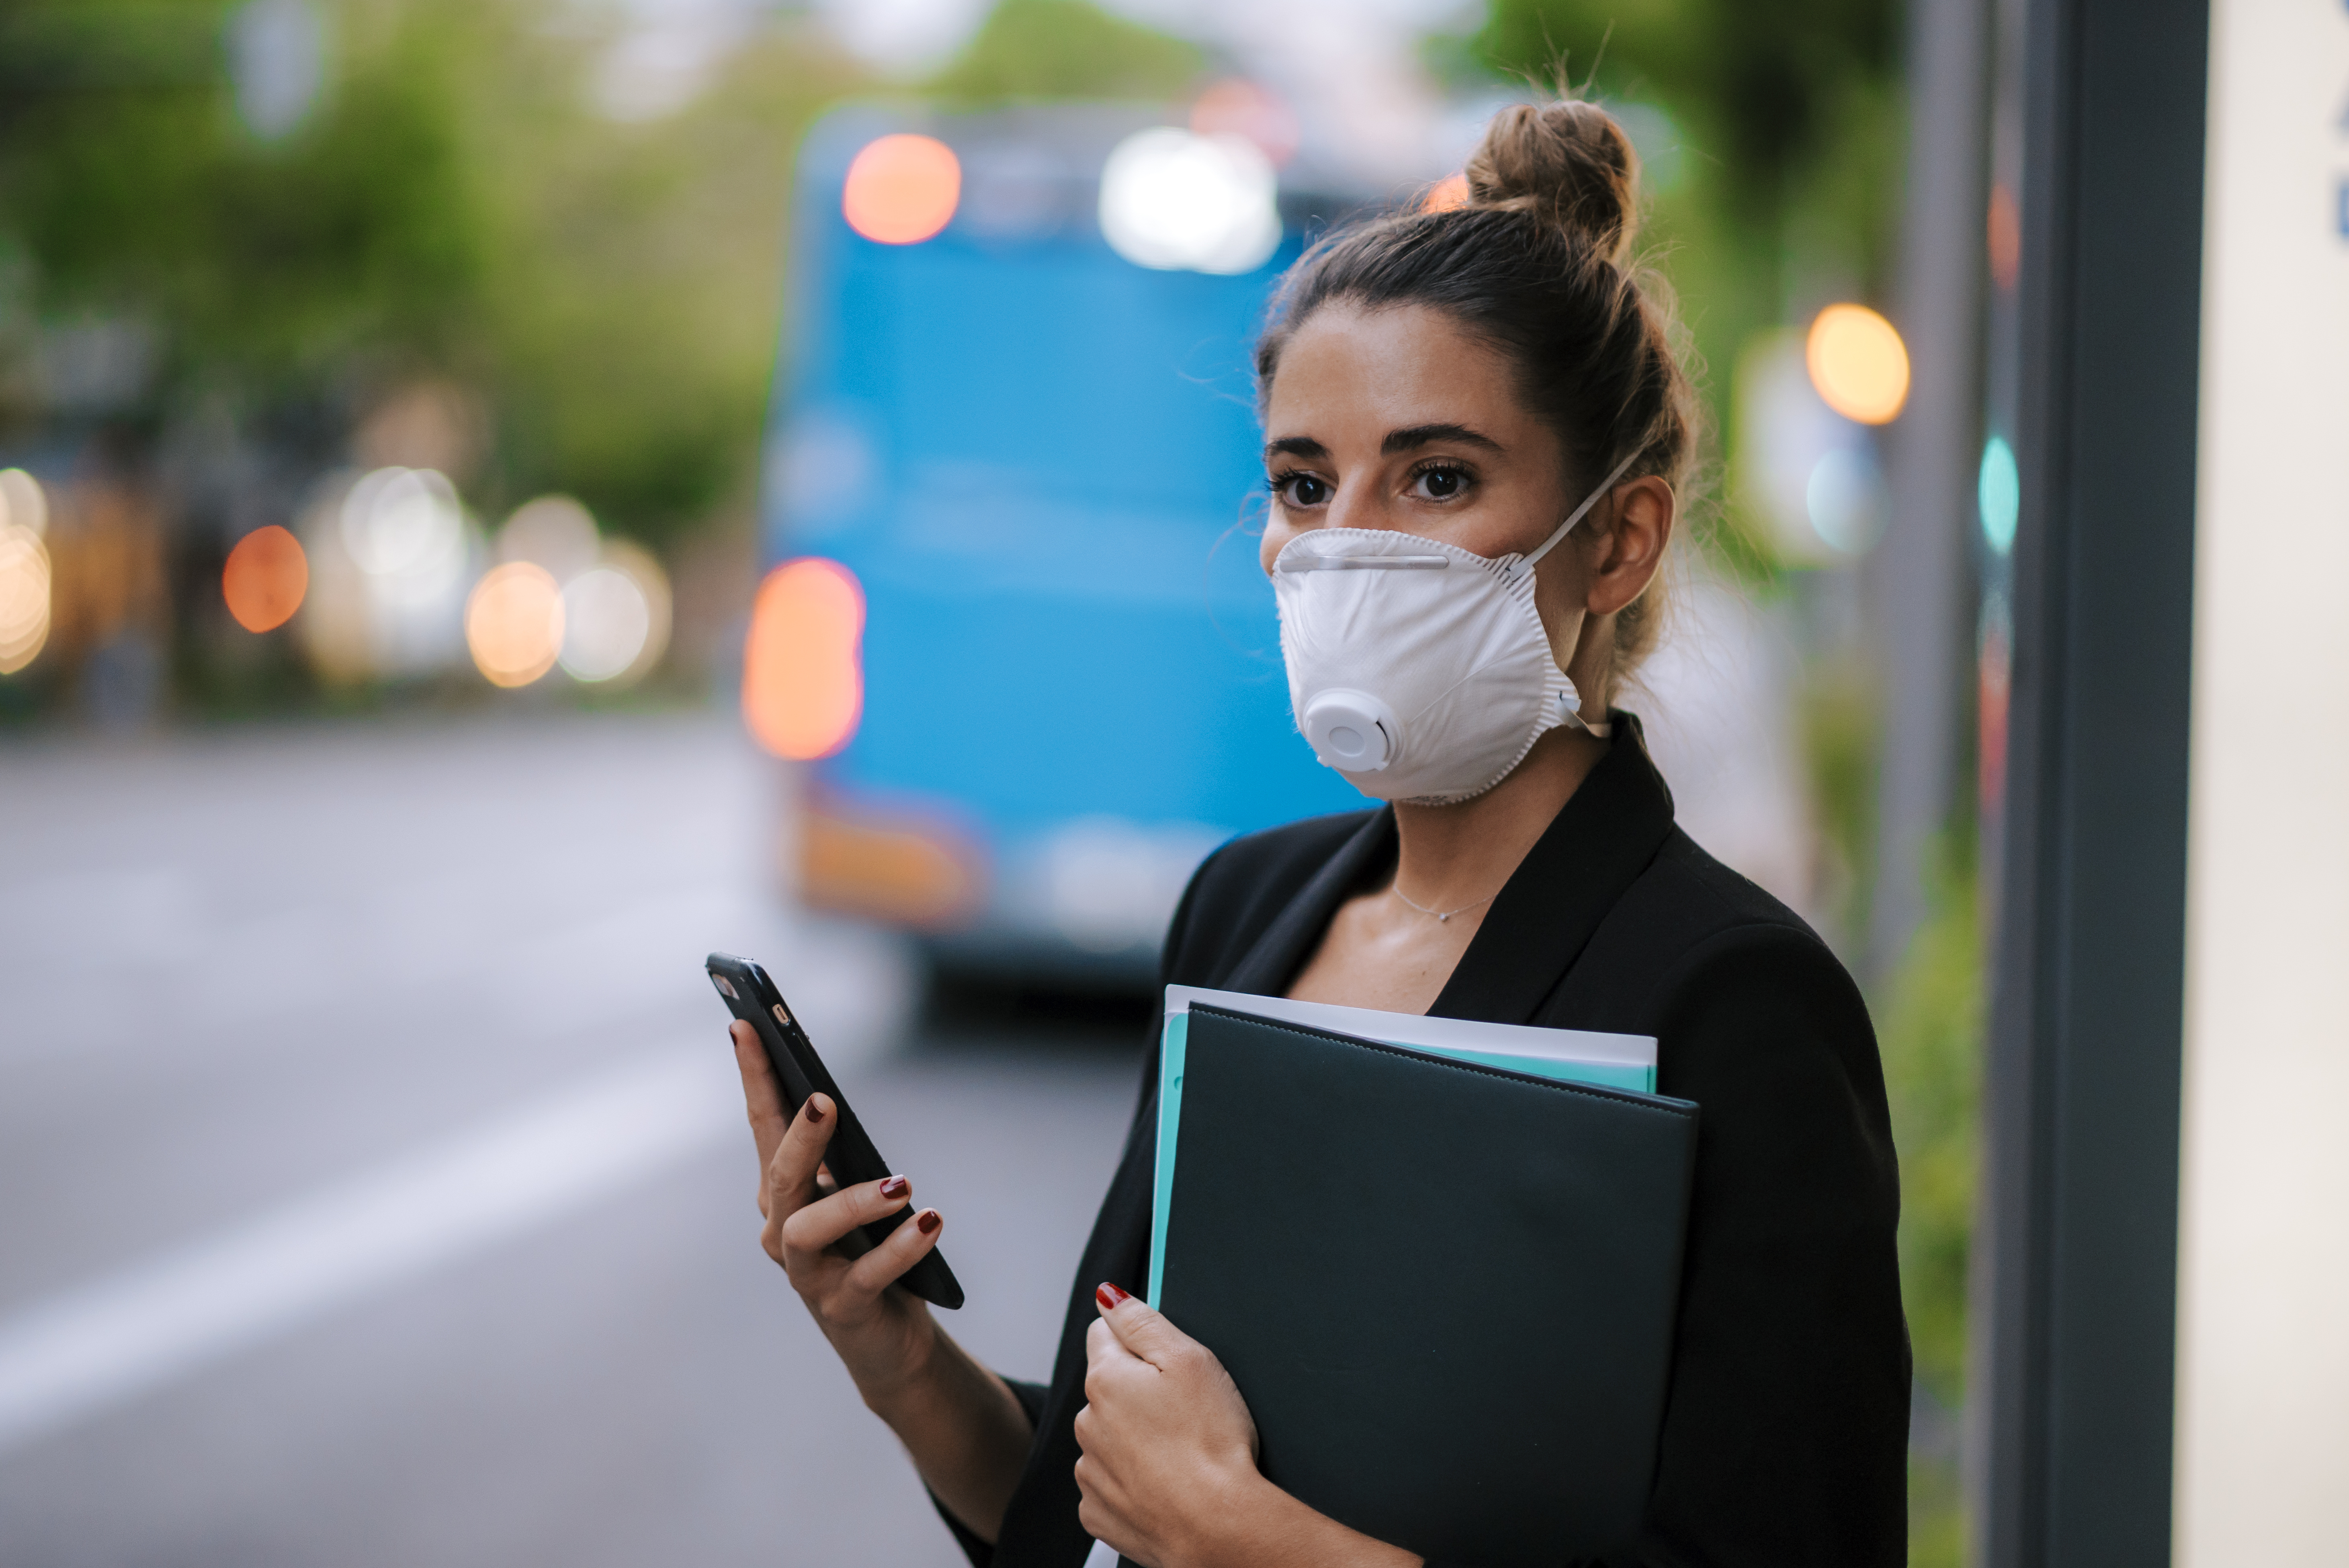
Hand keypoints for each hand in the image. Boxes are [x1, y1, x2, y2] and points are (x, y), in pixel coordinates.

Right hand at [731, 1020, 942, 1404]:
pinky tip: (930, 1221)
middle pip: (779, 1174)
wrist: (884, 1335)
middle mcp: (783, 1229)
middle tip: (825, 1102)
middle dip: (799, 1136)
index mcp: (783, 1193)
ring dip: (853, 1200)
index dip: (754, 1076)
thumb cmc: (865, 1250)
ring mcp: (807, 1272)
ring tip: (902, 1182)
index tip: (746, 1025)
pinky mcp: (842, 1306)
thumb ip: (838, 1153)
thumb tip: (827, 1100)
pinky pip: (867, 1274)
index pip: (763, 1124)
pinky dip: (900, 1247)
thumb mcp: (853, 1193)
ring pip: (809, 1228)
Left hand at [1074, 1284, 1262, 1566]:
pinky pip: (1111, 1484)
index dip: (1137, 1341)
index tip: (1165, 1361)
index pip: (1104, 1335)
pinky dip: (1134, 1482)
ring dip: (1134, 1439)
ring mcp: (1090, 1471)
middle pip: (1108, 1389)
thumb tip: (1107, 1296)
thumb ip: (1143, 1321)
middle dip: (1138, 1392)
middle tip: (1184, 1412)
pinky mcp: (1099, 1512)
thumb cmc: (1211, 1442)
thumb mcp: (1189, 1359)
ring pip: (1109, 1437)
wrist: (1217, 1527)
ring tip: (1179, 1453)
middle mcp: (1087, 1423)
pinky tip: (1165, 1485)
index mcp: (1105, 1379)